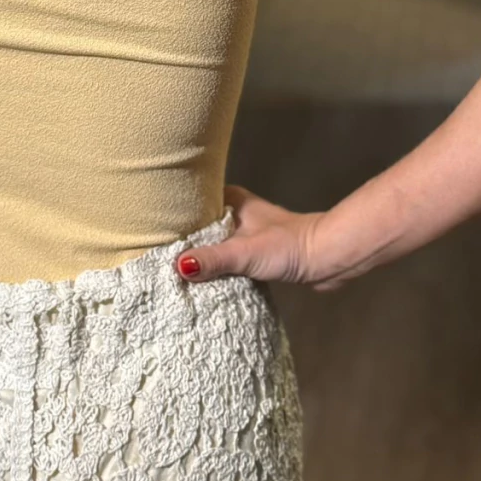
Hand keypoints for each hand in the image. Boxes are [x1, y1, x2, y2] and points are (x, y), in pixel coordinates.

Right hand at [174, 183, 340, 289]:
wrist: (328, 259)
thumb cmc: (287, 247)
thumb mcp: (244, 253)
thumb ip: (213, 259)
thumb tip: (177, 266)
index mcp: (231, 199)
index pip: (193, 204)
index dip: (174, 218)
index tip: (151, 231)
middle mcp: (237, 212)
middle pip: (202, 226)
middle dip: (185, 240)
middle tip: (158, 256)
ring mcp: (248, 233)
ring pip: (216, 243)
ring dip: (203, 256)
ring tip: (175, 271)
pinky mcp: (258, 253)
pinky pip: (229, 258)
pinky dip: (219, 267)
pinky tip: (205, 281)